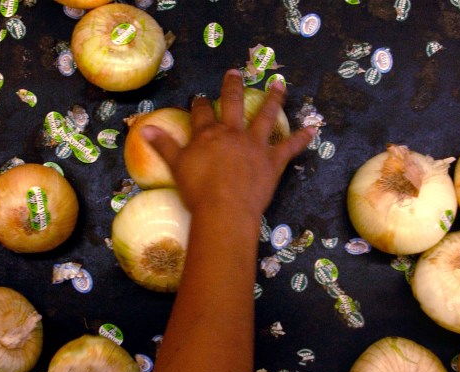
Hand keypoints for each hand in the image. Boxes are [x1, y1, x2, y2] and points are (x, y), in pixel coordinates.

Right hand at [142, 69, 315, 225]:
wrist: (224, 210)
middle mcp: (232, 133)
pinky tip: (314, 127)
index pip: (202, 112)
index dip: (201, 103)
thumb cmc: (197, 191)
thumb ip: (163, 145)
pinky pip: (291, 146)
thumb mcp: (175, 167)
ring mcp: (255, 144)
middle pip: (233, 103)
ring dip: (274, 99)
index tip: (201, 97)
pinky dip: (303, 137)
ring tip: (280, 85)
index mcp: (207, 134)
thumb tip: (145, 129)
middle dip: (233, 87)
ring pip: (266, 116)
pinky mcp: (273, 160)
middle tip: (235, 72)